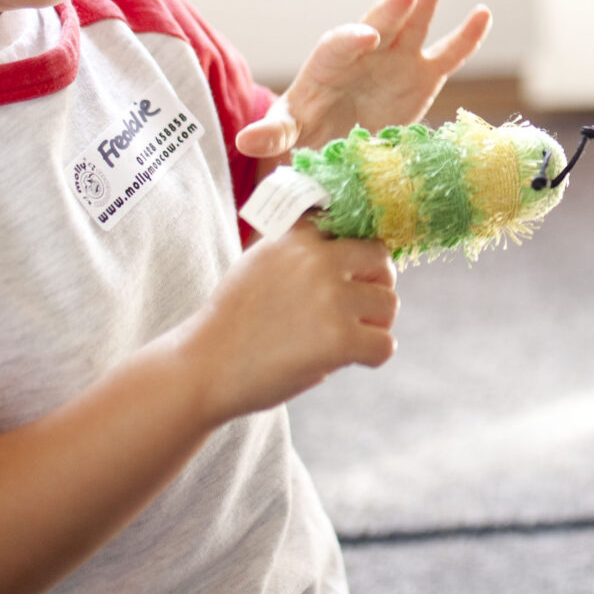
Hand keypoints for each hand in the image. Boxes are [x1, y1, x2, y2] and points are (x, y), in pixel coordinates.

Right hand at [180, 229, 398, 418]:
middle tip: (357, 310)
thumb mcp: (262, 261)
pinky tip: (346, 361)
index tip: (346, 276)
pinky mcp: (338, 339)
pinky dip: (372, 357)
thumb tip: (356, 252)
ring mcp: (330, 297)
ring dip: (374, 324)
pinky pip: (385, 345)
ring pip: (389, 304)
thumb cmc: (235, 320)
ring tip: (345, 338)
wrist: (204, 366)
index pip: (356, 228)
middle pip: (382, 260)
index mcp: (298, 235)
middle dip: (376, 285)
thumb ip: (302, 251)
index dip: (357, 256)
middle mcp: (317, 258)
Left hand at [234, 0, 490, 159]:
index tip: (365, 37)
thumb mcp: (285, 134)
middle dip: (389, 12)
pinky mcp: (423, 77)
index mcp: (327, 66)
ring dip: (424, 3)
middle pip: (376, 26)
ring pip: (412, 27)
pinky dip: (466, 36)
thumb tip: (245, 140)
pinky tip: (483, 14)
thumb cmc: (304, 134)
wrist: (331, 144)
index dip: (351, 39)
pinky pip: (448, 55)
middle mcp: (364, 54)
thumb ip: (272, 134)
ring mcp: (396, 61)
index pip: (338, 46)